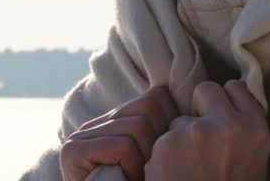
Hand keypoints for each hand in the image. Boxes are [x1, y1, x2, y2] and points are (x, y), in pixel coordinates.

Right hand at [59, 85, 178, 180]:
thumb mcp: (157, 156)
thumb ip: (163, 127)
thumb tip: (196, 97)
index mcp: (114, 120)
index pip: (156, 96)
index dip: (171, 124)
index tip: (166, 153)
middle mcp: (94, 124)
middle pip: (149, 106)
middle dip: (161, 139)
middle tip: (153, 167)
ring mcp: (80, 136)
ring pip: (139, 125)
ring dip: (148, 157)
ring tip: (141, 175)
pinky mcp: (73, 151)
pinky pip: (124, 146)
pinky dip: (133, 167)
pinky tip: (127, 180)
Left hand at [145, 80, 269, 180]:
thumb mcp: (254, 158)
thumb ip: (244, 128)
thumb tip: (227, 96)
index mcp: (256, 129)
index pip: (236, 87)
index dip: (225, 102)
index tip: (222, 118)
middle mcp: (230, 125)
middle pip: (206, 90)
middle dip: (199, 109)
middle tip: (201, 141)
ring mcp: (197, 132)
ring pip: (179, 118)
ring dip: (179, 137)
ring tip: (189, 168)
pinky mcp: (168, 142)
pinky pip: (162, 137)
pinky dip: (163, 155)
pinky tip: (174, 174)